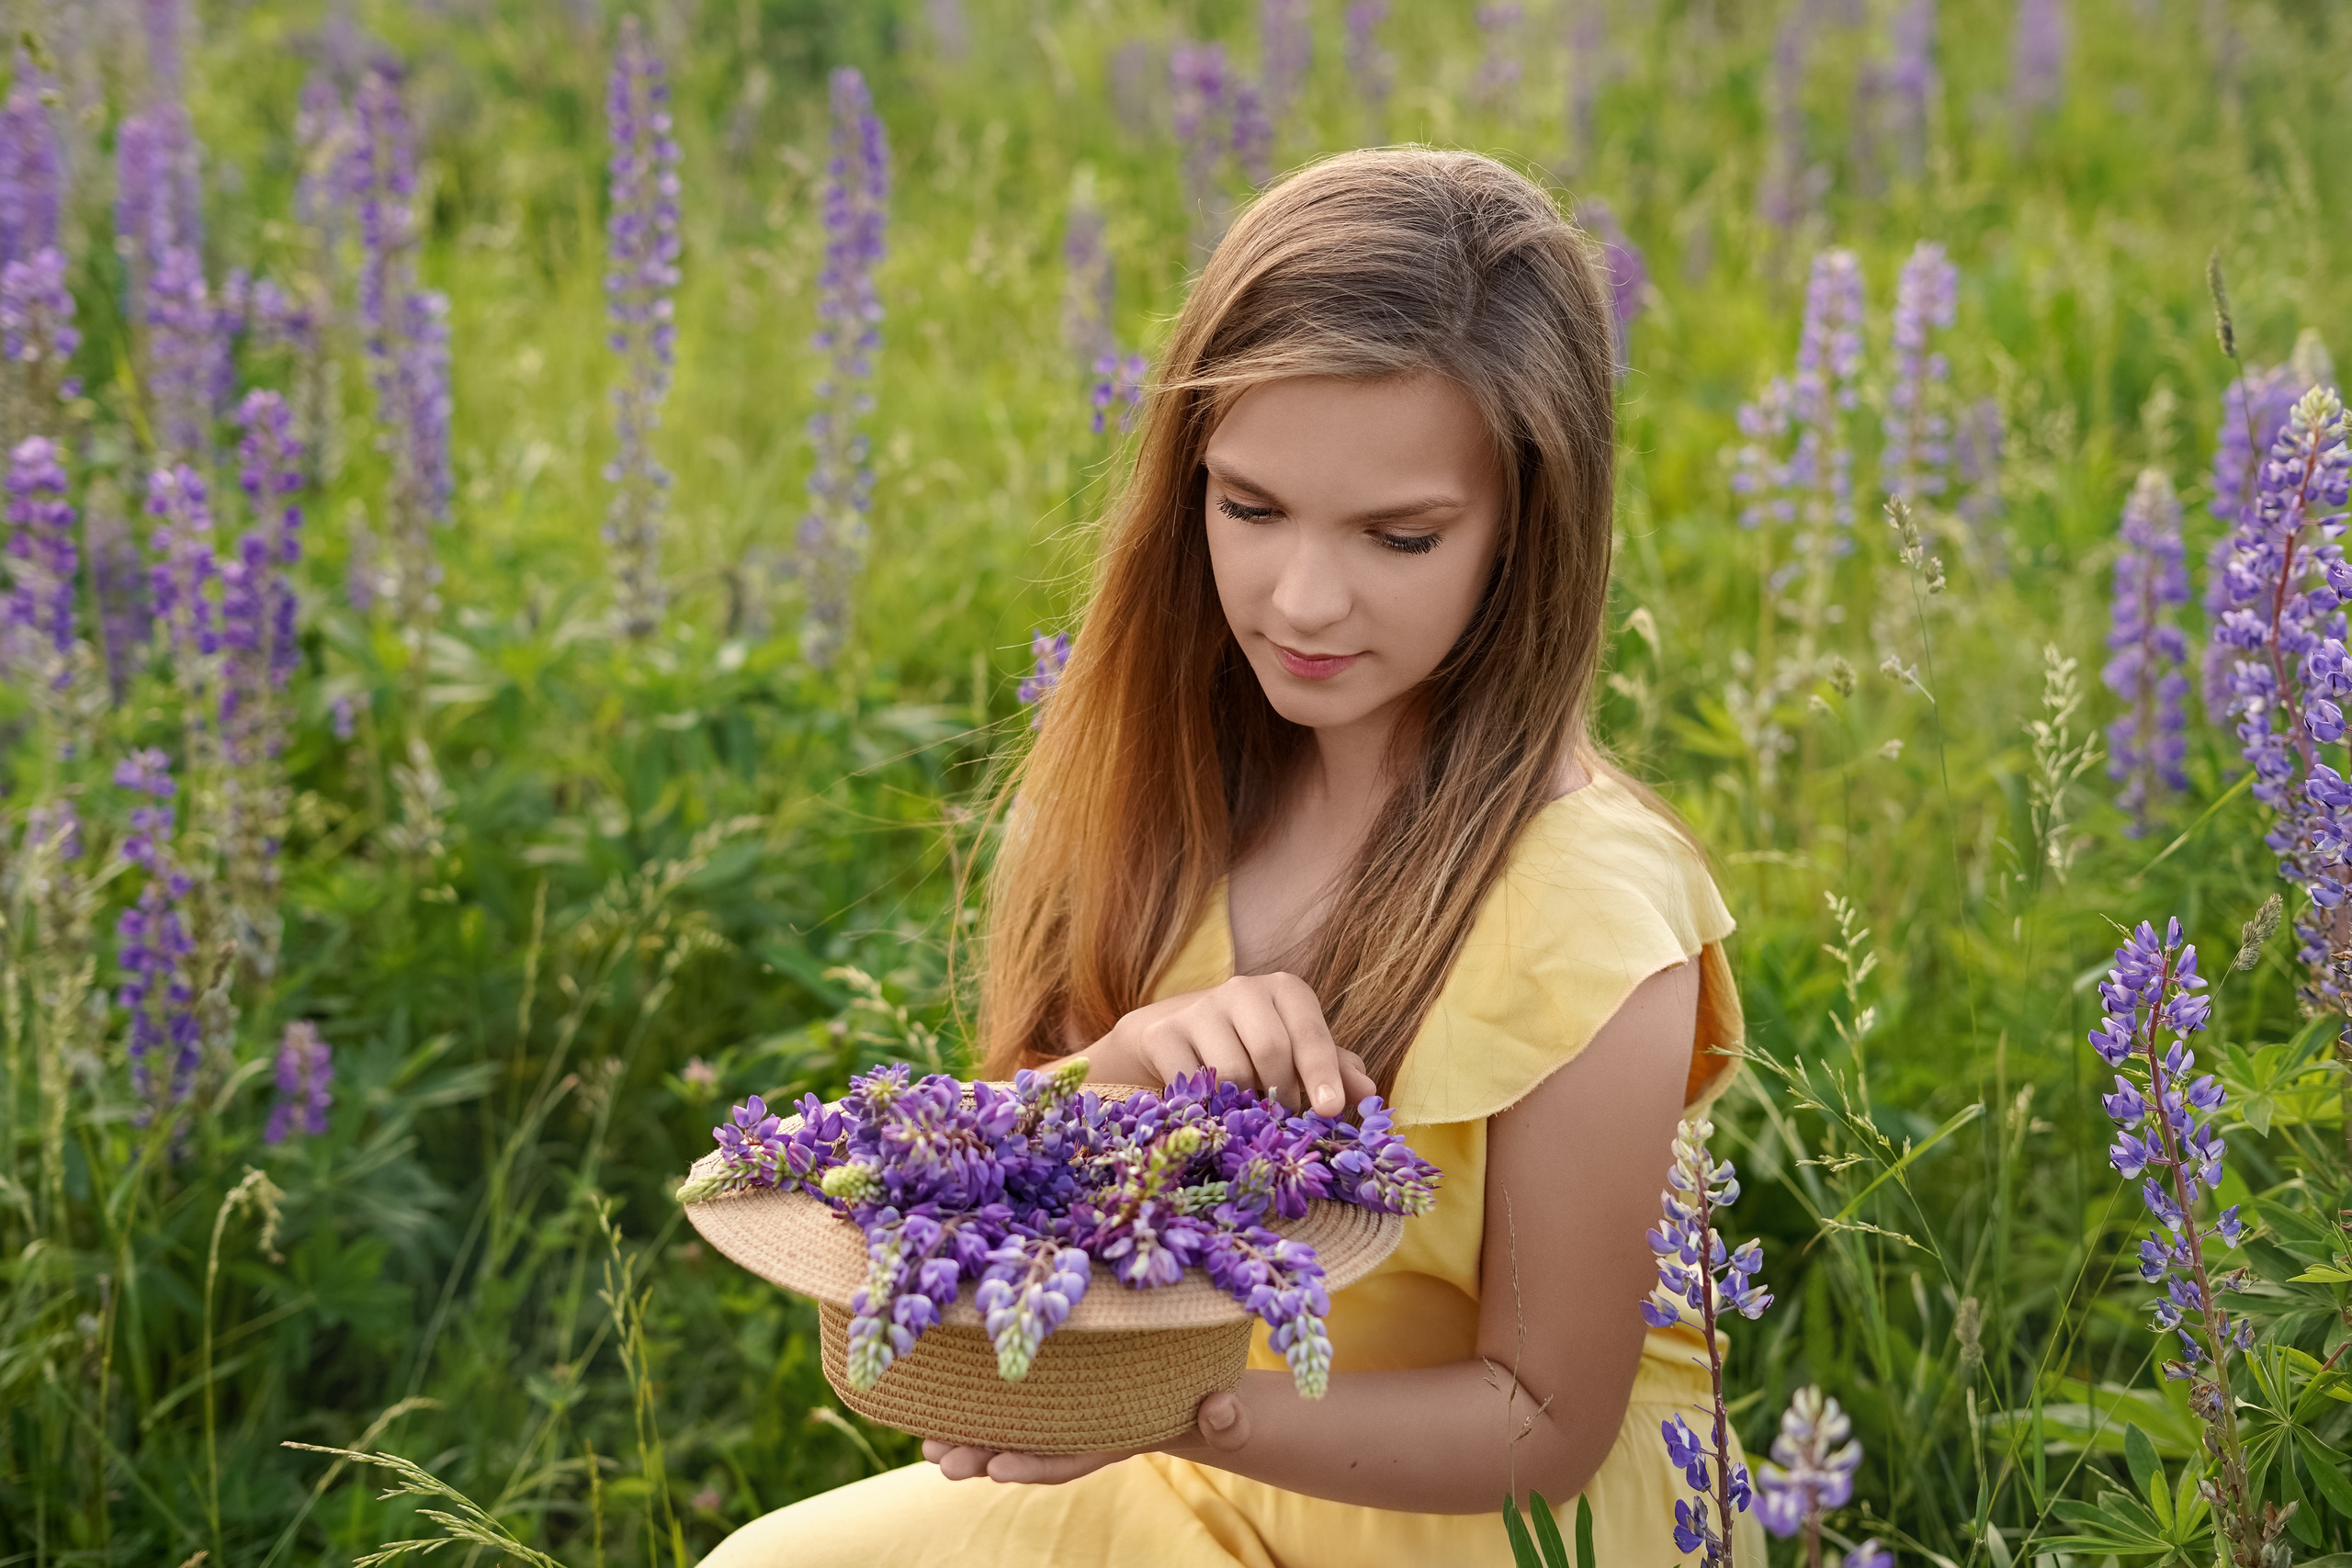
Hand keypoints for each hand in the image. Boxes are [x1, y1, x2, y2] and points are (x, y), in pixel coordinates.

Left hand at [922, 1390, 1253, 1483]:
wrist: (1198, 1397)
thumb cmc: (1214, 1403)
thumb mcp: (1226, 1410)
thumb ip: (1226, 1416)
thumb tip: (1223, 1408)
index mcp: (1119, 1437)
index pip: (1072, 1457)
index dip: (1036, 1464)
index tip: (1000, 1469)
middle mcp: (1085, 1431)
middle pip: (1029, 1451)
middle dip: (984, 1459)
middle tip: (940, 1462)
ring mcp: (1069, 1415)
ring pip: (1012, 1433)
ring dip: (970, 1441)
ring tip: (928, 1446)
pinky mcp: (1059, 1394)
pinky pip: (1015, 1407)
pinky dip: (981, 1413)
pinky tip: (944, 1412)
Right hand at [1074, 974, 1378, 1115]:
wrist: (1173, 1038)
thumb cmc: (1251, 1048)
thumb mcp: (1298, 1054)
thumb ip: (1335, 1071)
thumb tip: (1369, 1092)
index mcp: (1284, 990)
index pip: (1310, 1031)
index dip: (1322, 1073)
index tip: (1330, 1110)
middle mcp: (1242, 989)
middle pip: (1271, 1049)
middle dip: (1282, 1093)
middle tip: (1283, 1116)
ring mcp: (1198, 1009)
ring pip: (1231, 1072)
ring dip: (1245, 1105)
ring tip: (1248, 1111)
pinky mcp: (1162, 1034)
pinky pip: (1191, 1084)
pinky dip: (1208, 1108)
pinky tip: (1212, 1112)